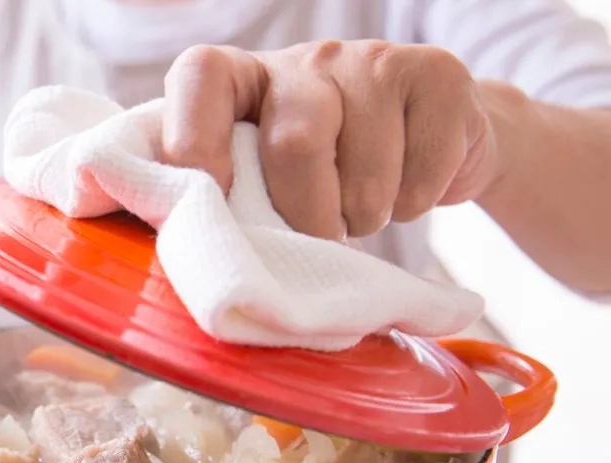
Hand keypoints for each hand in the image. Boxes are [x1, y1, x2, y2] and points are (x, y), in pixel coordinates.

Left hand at [161, 41, 501, 239]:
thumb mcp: (268, 177)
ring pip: (366, 175)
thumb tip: (190, 238)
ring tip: (362, 210)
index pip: (200, 77)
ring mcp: (374, 60)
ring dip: (364, 218)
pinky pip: (422, 176)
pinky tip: (408, 189)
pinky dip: (414, 206)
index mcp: (247, 79)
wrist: (430, 145)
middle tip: (318, 235)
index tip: (213, 191)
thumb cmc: (326, 176)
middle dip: (307, 215)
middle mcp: (306, 59)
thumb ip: (229, 194)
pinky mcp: (437, 75)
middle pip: (295, 144)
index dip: (195, 134)